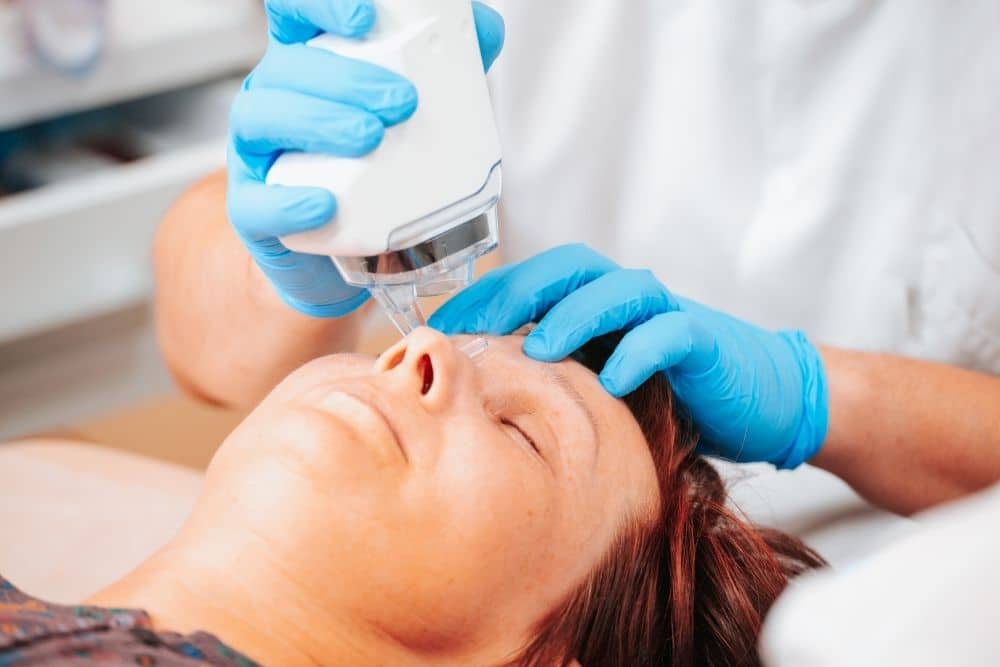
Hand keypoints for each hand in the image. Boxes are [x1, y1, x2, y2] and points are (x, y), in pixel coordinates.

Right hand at [228, 0, 504, 316]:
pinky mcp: (255, 211)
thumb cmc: (382, 164)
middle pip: (288, 68)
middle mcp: (275, 98)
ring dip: (317, 123)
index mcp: (309, 61)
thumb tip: (487, 32)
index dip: (319, 6)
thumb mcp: (417, 109)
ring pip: (261, 120)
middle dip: (345, 79)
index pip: (293, 11)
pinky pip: (255, 204)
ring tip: (370, 138)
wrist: (363, 250)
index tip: (364, 19)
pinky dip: (287, 202)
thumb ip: (450, 64)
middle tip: (402, 102)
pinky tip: (324, 204)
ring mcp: (257, 153)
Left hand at [430, 245, 828, 468]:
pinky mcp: (706, 341)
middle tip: (474, 328)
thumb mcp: (601, 386)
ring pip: (618, 290)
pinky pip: (670, 333)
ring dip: (575, 315)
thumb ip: (557, 380)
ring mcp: (668, 312)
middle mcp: (627, 298)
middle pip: (567, 269)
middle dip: (516, 292)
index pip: (532, 283)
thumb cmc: (672, 394)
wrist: (763, 399)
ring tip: (540, 350)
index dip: (485, 298)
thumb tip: (482, 401)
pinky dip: (640, 352)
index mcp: (595, 305)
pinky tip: (613, 382)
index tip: (439, 328)